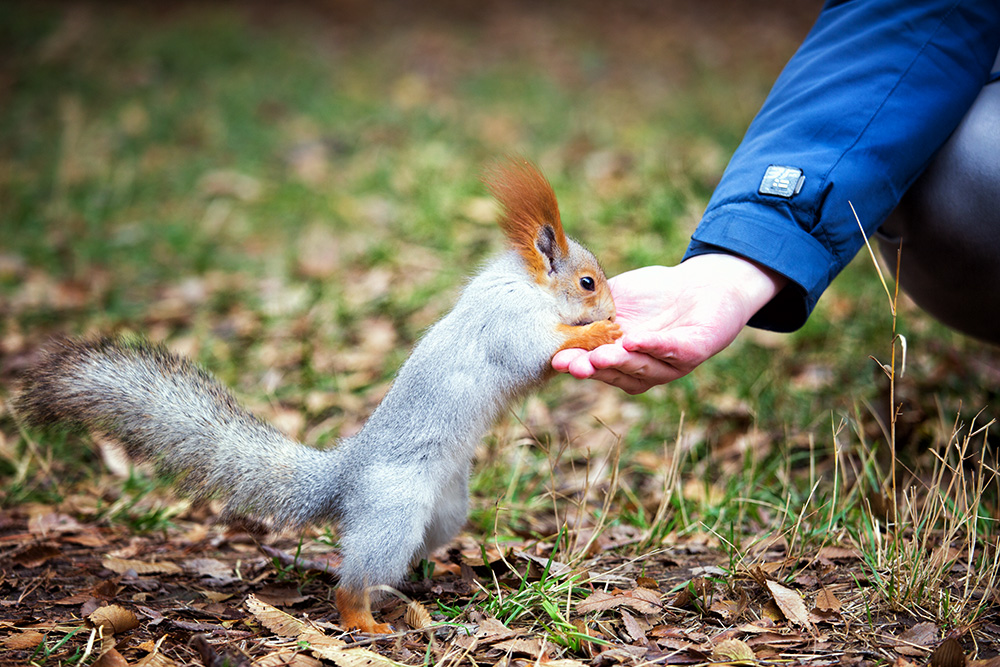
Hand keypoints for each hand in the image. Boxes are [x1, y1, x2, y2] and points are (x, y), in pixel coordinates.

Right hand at [551, 254, 786, 393]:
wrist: (702, 282)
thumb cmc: (654, 293)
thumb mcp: (613, 296)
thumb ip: (588, 305)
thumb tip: (550, 303)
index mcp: (621, 357)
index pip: (595, 365)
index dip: (576, 364)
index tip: (556, 360)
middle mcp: (644, 366)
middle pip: (617, 373)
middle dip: (595, 369)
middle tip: (575, 365)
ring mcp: (670, 362)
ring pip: (644, 369)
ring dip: (621, 363)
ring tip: (600, 355)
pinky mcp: (696, 349)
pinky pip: (674, 352)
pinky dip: (654, 347)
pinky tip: (634, 339)